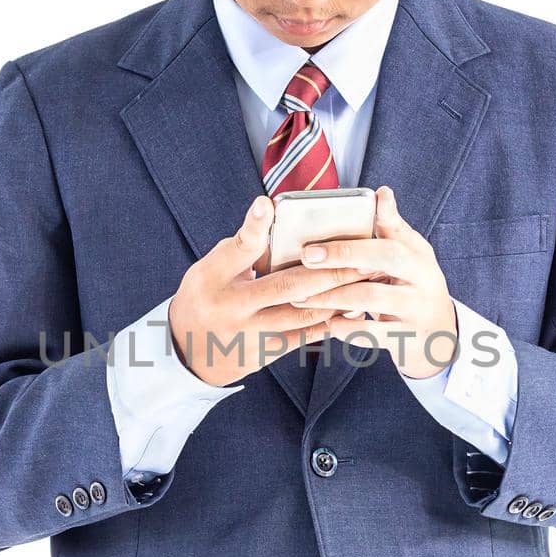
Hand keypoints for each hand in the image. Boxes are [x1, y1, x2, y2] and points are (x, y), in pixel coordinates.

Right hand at [167, 195, 368, 386]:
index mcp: (214, 277)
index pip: (236, 249)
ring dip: (339, 295)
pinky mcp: (267, 352)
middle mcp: (233, 306)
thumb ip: (243, 247)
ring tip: (367, 278)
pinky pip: (306, 336)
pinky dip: (331, 321)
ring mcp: (251, 333)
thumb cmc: (206, 296)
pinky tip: (352, 307)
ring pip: (303, 313)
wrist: (188, 351)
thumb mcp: (211, 267)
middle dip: (329, 270)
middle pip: (286, 286)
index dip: (253, 227)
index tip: (267, 204)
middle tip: (362, 254)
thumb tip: (276, 217)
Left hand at [298, 185, 459, 379]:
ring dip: (333, 296)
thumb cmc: (415, 286)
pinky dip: (347, 328)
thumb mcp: (411, 256)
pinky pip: (372, 333)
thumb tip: (383, 192)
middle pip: (384, 258)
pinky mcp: (407, 338)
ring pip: (372, 298)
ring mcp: (416, 309)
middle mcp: (422, 279)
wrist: (440, 333)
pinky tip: (328, 323)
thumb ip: (392, 228)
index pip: (393, 234)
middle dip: (343, 254)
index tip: (347, 215)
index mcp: (418, 255)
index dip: (373, 221)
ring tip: (302, 297)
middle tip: (307, 256)